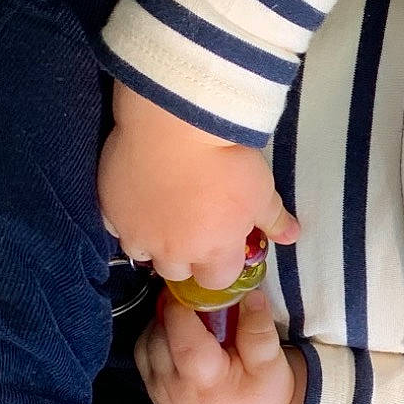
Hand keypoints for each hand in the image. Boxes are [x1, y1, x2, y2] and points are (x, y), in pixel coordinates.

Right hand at [100, 80, 299, 287]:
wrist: (175, 122)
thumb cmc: (226, 158)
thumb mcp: (262, 190)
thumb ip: (274, 219)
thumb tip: (293, 237)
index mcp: (213, 251)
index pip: (218, 281)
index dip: (222, 265)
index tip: (223, 244)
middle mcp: (172, 251)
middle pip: (176, 272)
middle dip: (185, 257)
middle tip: (192, 226)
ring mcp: (137, 232)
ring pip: (142, 253)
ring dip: (153, 241)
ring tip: (162, 215)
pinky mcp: (110, 208)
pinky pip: (115, 225)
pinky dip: (126, 217)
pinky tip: (136, 198)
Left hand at [135, 287, 305, 403]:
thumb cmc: (265, 395)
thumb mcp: (271, 362)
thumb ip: (258, 329)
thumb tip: (249, 295)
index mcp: (204, 379)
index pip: (179, 331)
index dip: (180, 303)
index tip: (193, 286)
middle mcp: (174, 387)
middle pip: (158, 335)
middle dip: (172, 311)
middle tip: (194, 299)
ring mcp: (160, 393)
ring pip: (146, 343)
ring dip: (162, 324)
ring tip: (189, 318)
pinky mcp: (154, 393)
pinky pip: (144, 355)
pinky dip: (156, 339)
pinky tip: (180, 335)